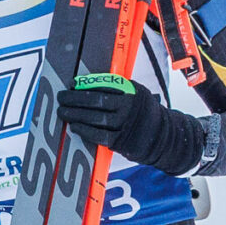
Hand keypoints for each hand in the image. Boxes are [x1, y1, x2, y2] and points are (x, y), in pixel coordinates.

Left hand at [56, 77, 209, 176]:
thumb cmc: (143, 114)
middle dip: (74, 98)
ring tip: (62, 112)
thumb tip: (85, 86)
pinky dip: (84, 130)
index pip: (104, 84)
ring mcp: (125, 124)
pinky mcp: (121, 140)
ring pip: (94, 117)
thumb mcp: (136, 95)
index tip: (71, 84)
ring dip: (75, 114)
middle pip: (96, 100)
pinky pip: (98, 134)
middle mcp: (129, 106)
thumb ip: (117, 90)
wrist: (164, 137)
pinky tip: (74, 127)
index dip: (85, 84)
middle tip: (61, 97)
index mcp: (132, 90)